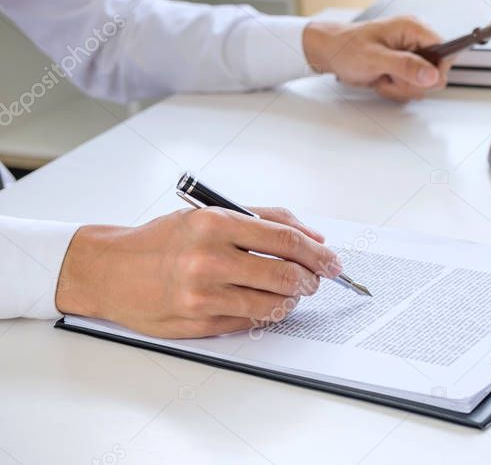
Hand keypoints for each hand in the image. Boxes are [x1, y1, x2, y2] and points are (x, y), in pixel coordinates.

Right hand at [55, 207, 341, 338]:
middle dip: (311, 279)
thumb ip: (265, 220)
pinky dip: (266, 314)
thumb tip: (315, 239)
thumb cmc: (164, 240)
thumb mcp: (211, 214)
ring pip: (272, 303)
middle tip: (317, 280)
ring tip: (292, 293)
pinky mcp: (197, 322)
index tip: (333, 261)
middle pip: (286, 274)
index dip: (318, 253)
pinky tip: (264, 304)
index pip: (286, 240)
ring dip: (292, 300)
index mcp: (215, 224)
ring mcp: (202, 295)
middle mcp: (208, 259)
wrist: (110, 270)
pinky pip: (250, 321)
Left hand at [302, 17, 451, 101]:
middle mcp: (415, 41)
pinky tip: (381, 80)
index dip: (436, 69)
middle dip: (412, 82)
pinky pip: (412, 86)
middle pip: (436, 72)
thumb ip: (406, 66)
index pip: (445, 51)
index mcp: (413, 28)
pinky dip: (396, 89)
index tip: (418, 78)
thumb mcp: (375, 58)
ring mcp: (410, 55)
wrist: (329, 52)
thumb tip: (432, 75)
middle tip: (390, 76)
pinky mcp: (403, 67)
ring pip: (424, 83)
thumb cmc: (345, 47)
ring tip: (382, 76)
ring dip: (401, 87)